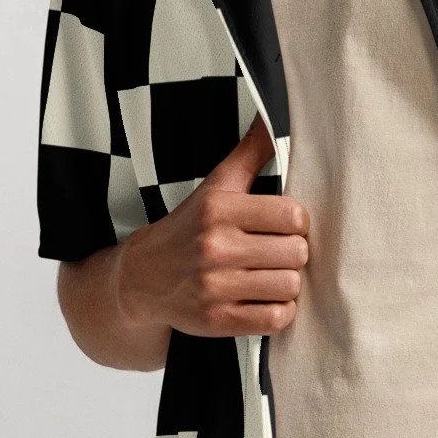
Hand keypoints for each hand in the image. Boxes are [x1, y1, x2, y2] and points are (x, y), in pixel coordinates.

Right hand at [113, 122, 308, 338]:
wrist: (140, 279)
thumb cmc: (189, 228)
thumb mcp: (216, 186)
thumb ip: (250, 152)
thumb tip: (273, 116)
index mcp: (218, 209)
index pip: (294, 216)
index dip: (294, 223)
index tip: (279, 226)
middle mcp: (214, 247)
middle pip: (297, 253)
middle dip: (291, 254)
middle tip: (273, 253)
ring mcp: (214, 287)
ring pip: (290, 286)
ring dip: (285, 284)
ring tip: (266, 276)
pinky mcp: (216, 321)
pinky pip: (276, 318)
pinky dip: (278, 312)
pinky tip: (262, 300)